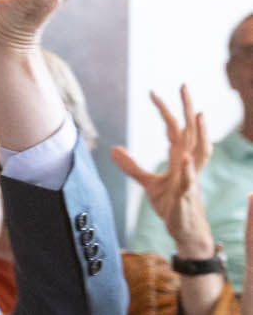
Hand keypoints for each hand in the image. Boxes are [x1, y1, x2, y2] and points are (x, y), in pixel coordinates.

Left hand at [113, 84, 216, 257]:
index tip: (152, 92)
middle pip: (190, 131)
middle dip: (187, 109)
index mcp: (179, 158)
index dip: (164, 110)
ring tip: (198, 113)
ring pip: (199, 151)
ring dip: (200, 133)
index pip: (173, 128)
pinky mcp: (185, 195)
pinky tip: (184, 159)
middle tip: (183, 85)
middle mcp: (188, 163)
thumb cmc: (171, 203)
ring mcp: (190, 178)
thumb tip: (113, 149)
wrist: (184, 229)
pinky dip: (188, 169)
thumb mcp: (148, 183)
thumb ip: (132, 166)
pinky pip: (189, 180)